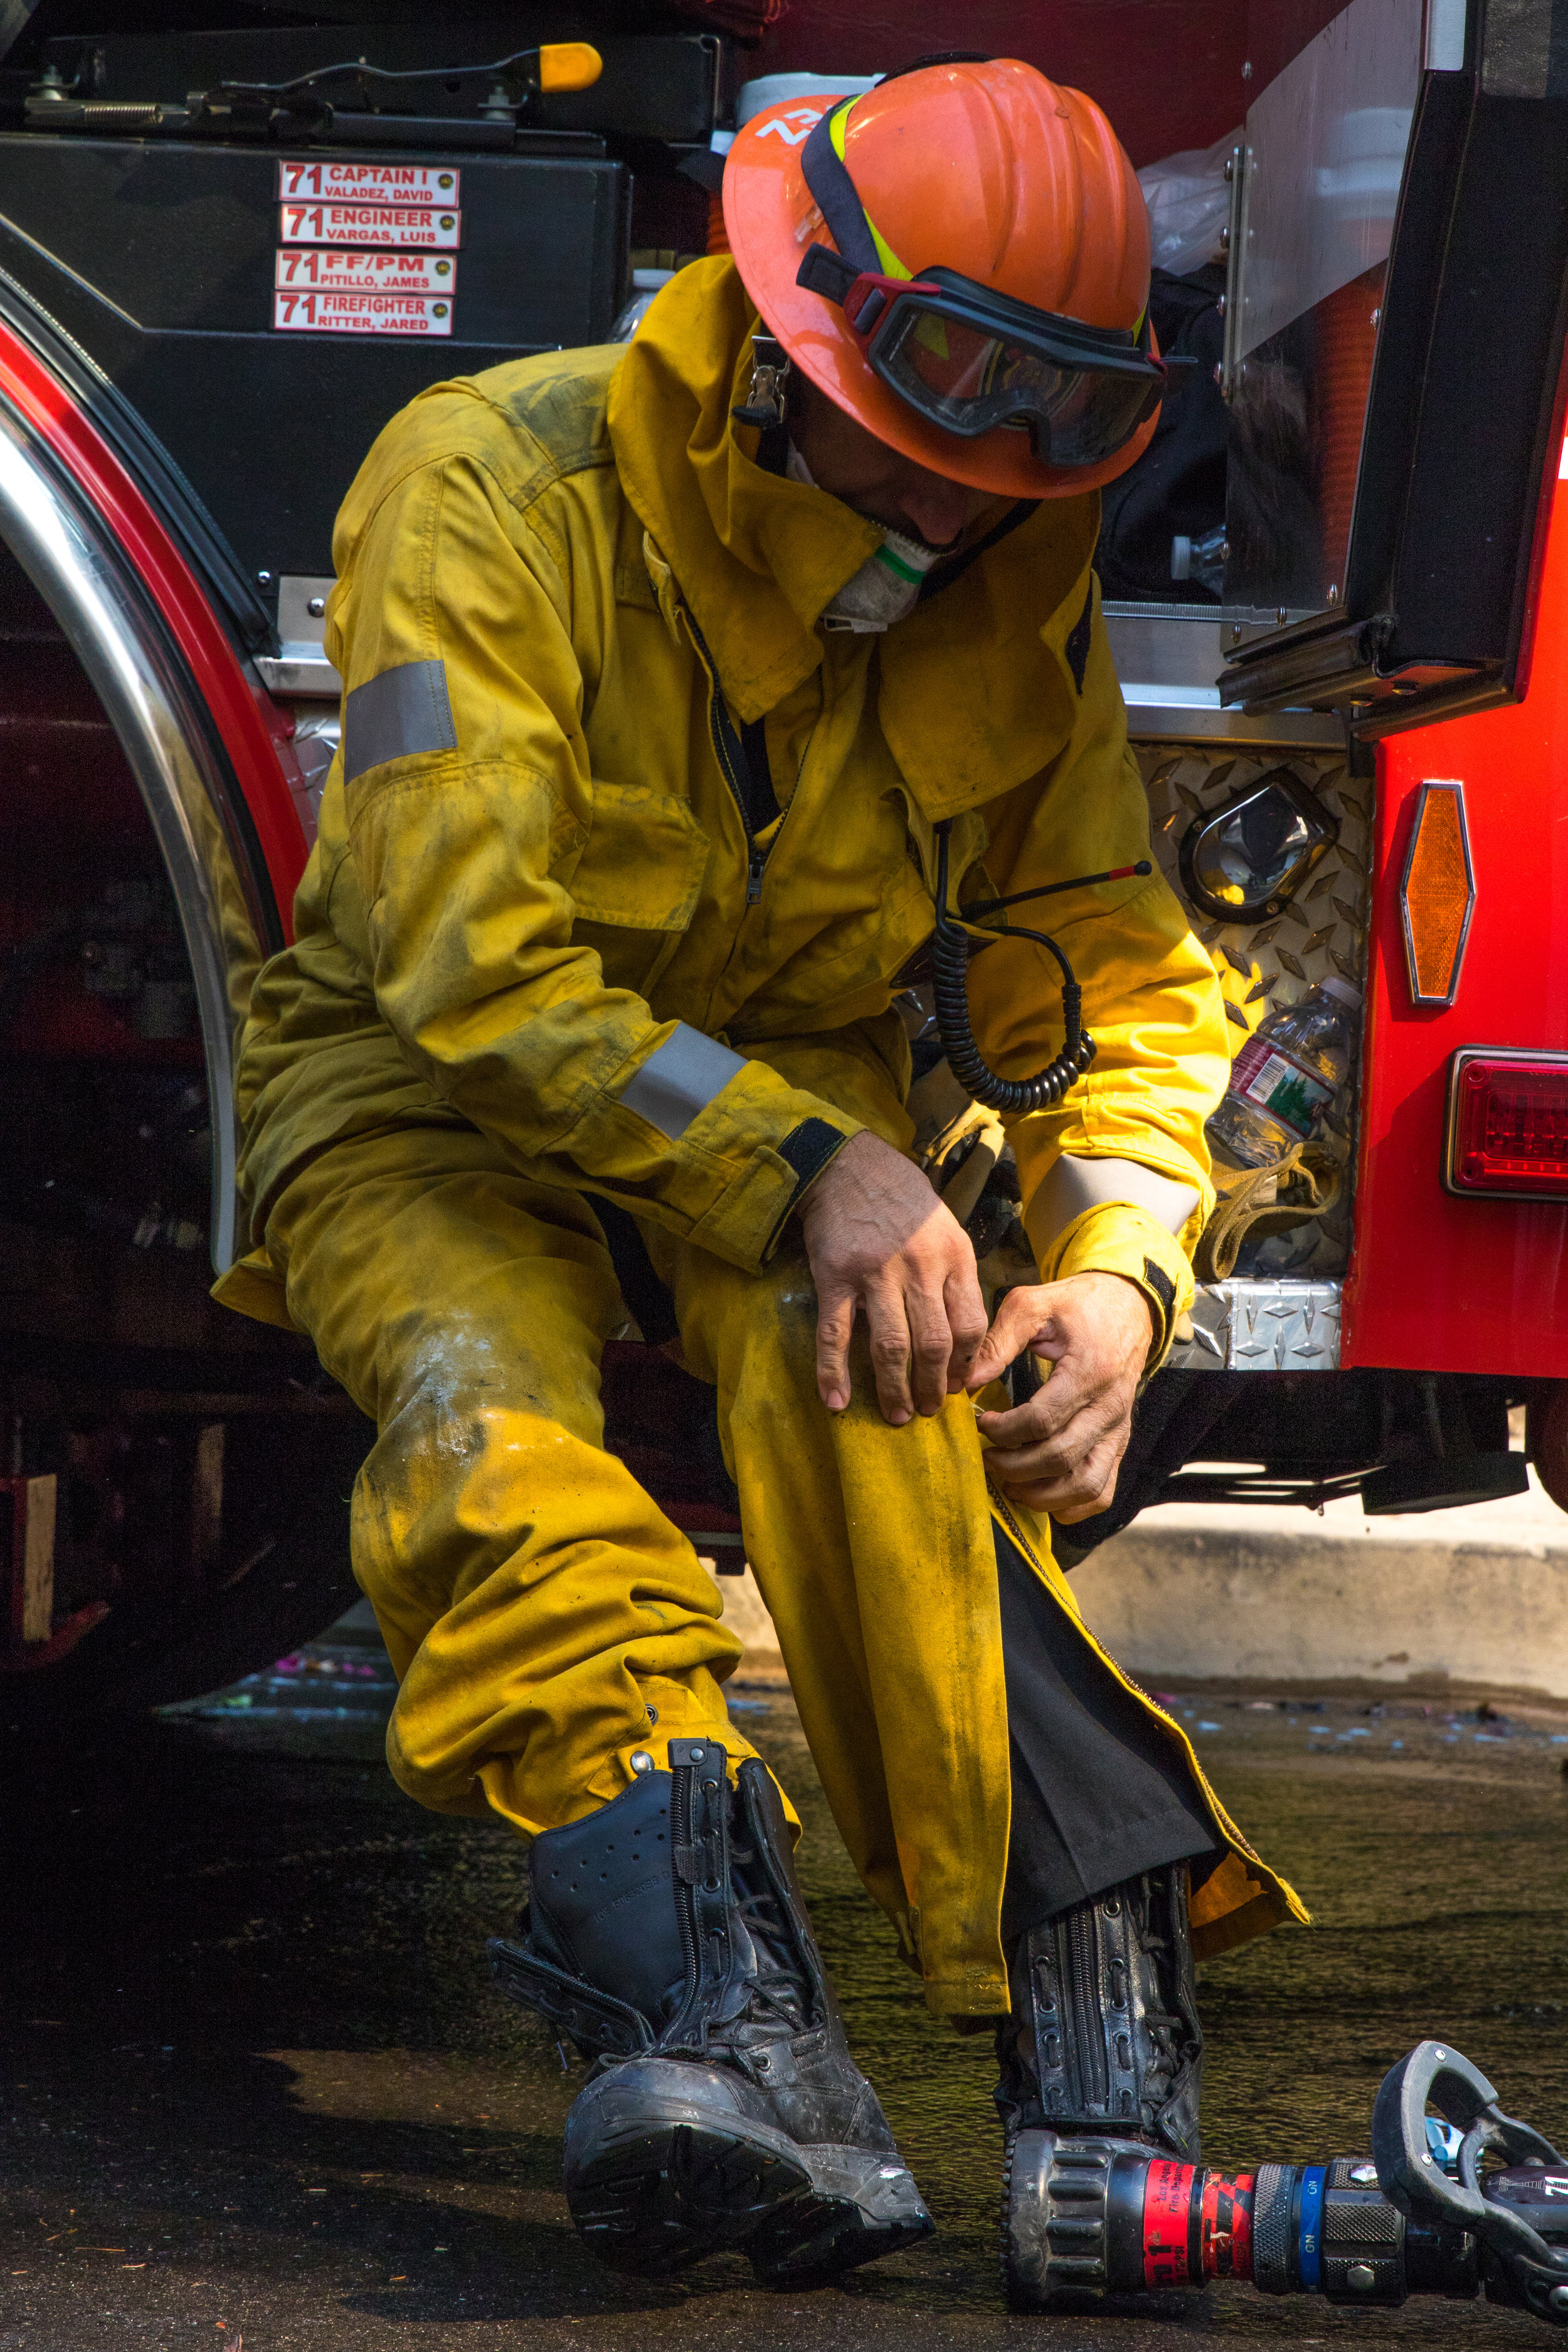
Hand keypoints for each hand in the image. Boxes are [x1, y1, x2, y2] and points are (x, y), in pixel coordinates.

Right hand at [798, 1130, 988, 1423]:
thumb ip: (956, 1276)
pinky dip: (834, 1371)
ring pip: (890, 1347)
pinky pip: (836, 1333)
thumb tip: (964, 1336)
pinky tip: (836, 1399)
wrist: (849, 1165)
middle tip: (929, 1411)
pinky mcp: (836, 1276)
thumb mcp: (946, 1229)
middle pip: (934, 1344)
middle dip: (933, 1387)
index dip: (967, 1365)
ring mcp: (876, 1273)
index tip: (960, 1387)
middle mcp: (920, 1267)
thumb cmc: (903, 1200)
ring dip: (895, 1389)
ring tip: (898, 1415)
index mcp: (954, 1256)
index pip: (971, 1326)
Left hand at [965, 1272, 1153, 1521]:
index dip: (1004, 1430)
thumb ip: (998, 1341)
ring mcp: (1118, 1430)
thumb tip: (966, 1381)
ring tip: (1008, 1482)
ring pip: (1085, 1485)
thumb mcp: (1033, 1304)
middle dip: (1013, 1466)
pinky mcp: (1119, 1443)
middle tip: (985, 1457)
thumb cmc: (1077, 1306)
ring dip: (1041, 1494)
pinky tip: (1040, 1495)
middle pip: (1059, 1457)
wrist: (1127, 1308)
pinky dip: (1071, 1506)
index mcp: (1090, 1372)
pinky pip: (1102, 1491)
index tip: (982, 1423)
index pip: (1042, 1420)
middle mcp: (1109, 1408)